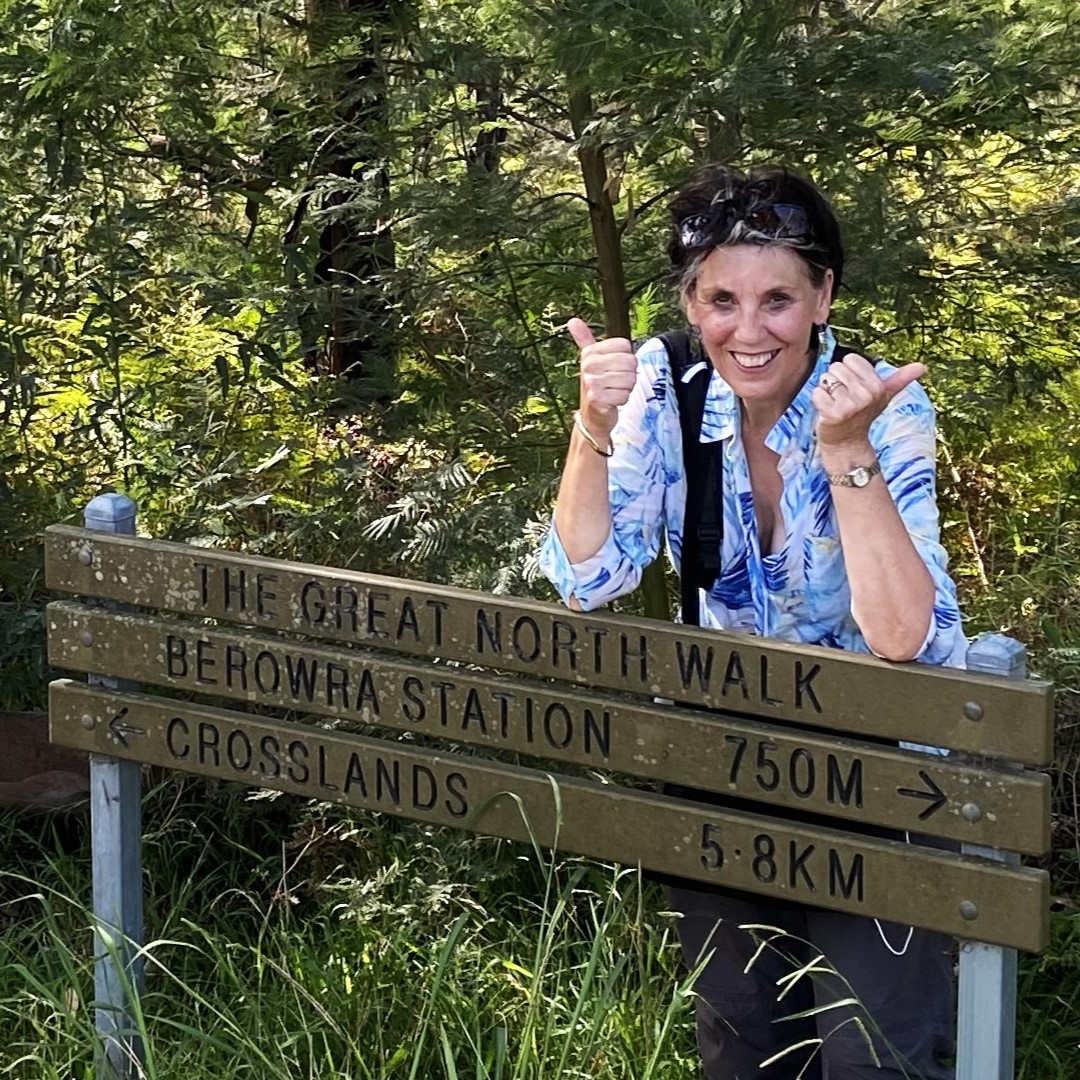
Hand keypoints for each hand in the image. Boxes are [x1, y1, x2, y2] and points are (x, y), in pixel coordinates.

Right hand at [568, 318, 637, 435]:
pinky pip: (625, 394)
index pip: (625, 346)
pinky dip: (622, 400)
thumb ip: (585, 340)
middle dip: (628, 375)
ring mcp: (592, 382)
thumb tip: (573, 321)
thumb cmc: (596, 386)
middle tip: (615, 382)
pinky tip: (613, 401)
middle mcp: (589, 365)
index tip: (614, 368)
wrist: (591, 416)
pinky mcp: (597, 398)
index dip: (626, 359)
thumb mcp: (590, 361)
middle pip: (630, 362)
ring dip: (626, 388)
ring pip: (629, 379)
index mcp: (590, 353)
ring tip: (613, 391)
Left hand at [812, 352, 925, 449]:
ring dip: (826, 391)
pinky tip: (827, 411)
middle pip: (836, 367)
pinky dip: (818, 400)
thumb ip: (900, 379)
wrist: (848, 443)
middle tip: (843, 399)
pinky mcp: (833, 414)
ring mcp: (850, 405)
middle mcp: (866, 394)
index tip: (853, 388)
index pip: (850, 359)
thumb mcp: (883, 396)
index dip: (848, 372)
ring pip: (825, 379)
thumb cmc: (863, 415)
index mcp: (877, 386)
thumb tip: (922, 366)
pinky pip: (817, 393)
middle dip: (835, 381)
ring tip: (836, 404)